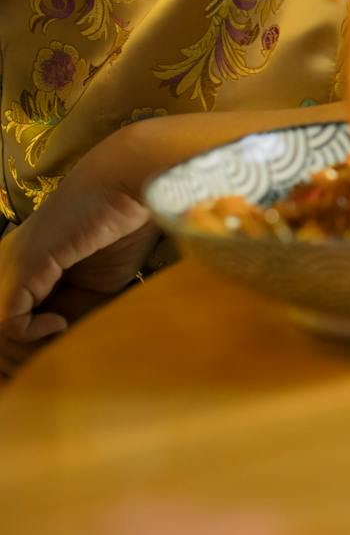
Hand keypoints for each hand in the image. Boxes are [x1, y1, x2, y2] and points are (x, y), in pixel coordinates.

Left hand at [0, 128, 158, 379]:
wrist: (133, 183)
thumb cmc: (123, 228)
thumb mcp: (97, 287)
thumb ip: (73, 318)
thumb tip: (54, 358)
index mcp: (18, 269)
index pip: (7, 327)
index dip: (23, 358)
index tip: (54, 370)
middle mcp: (2, 266)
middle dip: (21, 364)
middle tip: (55, 368)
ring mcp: (8, 266)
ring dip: (28, 354)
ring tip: (62, 345)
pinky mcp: (23, 267)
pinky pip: (8, 322)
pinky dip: (32, 335)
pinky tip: (59, 324)